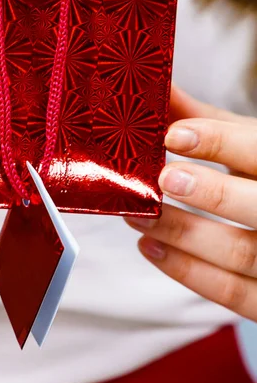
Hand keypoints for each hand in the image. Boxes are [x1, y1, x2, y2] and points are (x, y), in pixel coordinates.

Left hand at [127, 86, 256, 321]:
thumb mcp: (247, 144)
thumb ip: (206, 122)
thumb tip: (154, 89)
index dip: (220, 142)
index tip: (171, 134)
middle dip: (210, 192)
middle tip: (162, 179)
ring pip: (242, 254)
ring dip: (184, 234)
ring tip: (137, 216)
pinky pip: (233, 293)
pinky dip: (187, 271)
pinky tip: (149, 247)